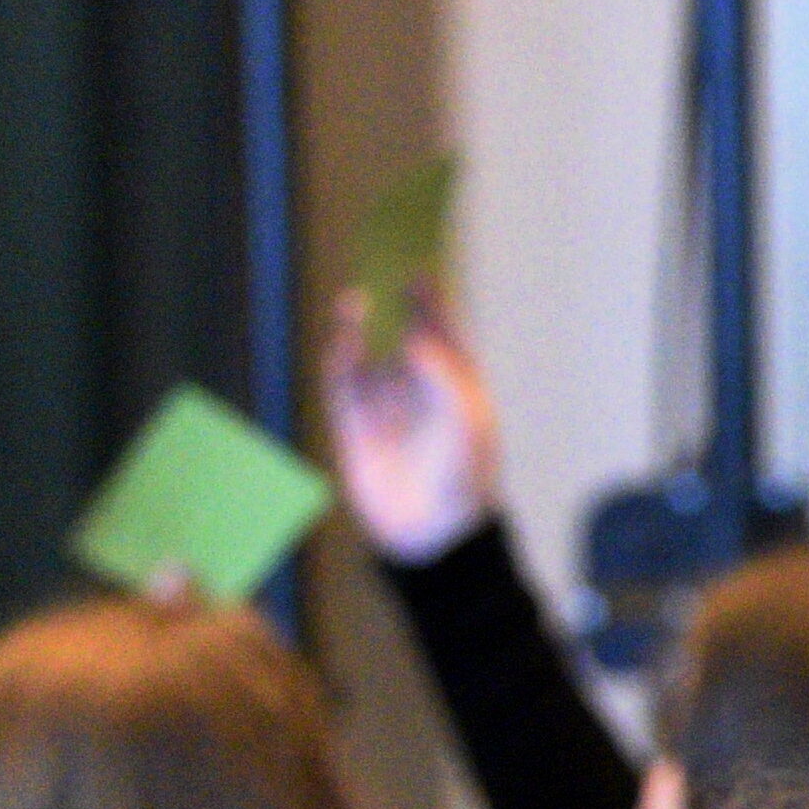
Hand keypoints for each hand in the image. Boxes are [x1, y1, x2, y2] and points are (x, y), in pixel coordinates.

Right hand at [324, 289, 501, 561]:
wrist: (431, 535)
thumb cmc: (463, 479)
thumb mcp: (467, 425)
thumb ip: (445, 379)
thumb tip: (415, 338)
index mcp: (460, 392)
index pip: (447, 337)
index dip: (434, 305)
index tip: (422, 273)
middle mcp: (421, 396)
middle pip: (407, 339)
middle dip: (398, 310)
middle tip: (385, 275)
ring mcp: (387, 410)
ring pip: (370, 357)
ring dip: (359, 329)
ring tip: (356, 302)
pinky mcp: (355, 427)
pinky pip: (343, 384)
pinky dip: (340, 360)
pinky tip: (344, 340)